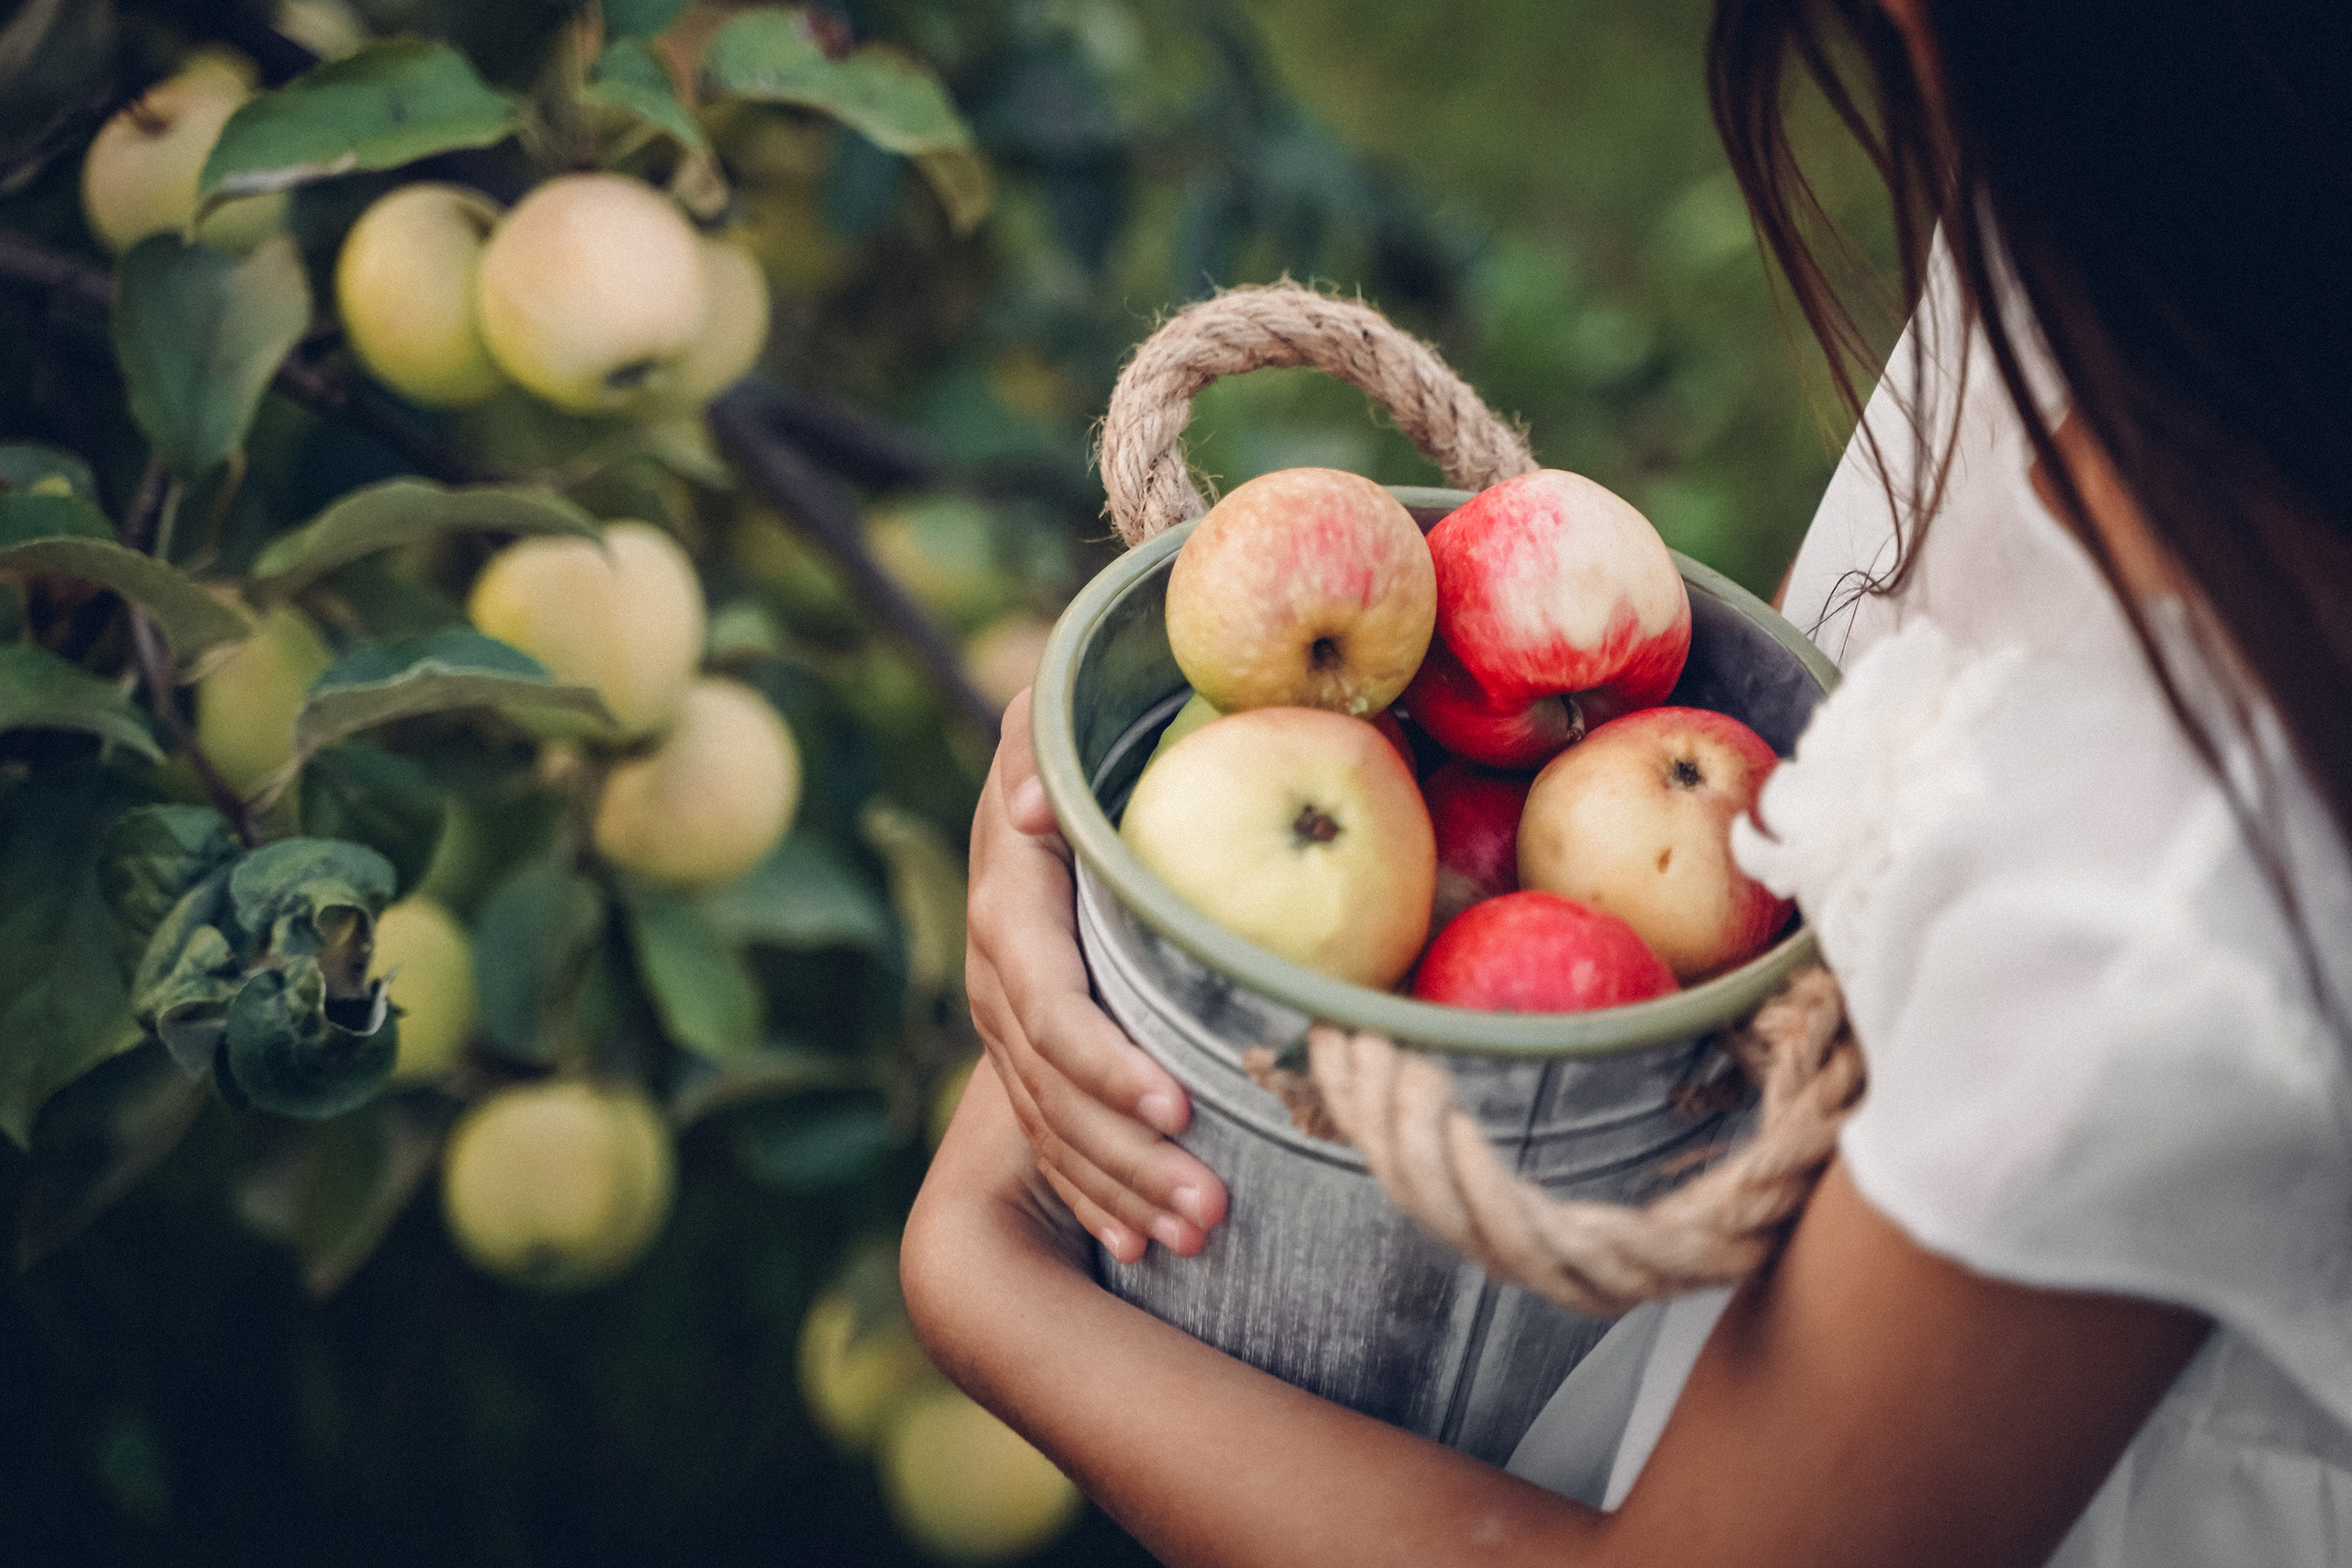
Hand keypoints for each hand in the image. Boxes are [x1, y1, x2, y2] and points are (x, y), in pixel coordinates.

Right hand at [964, 688, 1229, 1262]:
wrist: (1050, 789)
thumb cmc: (1081, 749)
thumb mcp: (1056, 731)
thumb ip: (1039, 751)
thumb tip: (1031, 810)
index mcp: (1010, 910)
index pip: (1049, 1006)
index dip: (1104, 1064)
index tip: (1175, 1107)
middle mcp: (998, 981)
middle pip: (1057, 1090)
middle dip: (1130, 1156)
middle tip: (1211, 1208)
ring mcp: (1008, 1030)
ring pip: (1057, 1128)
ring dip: (1123, 1191)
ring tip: (1199, 1235)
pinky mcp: (1031, 1061)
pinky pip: (1053, 1144)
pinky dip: (1095, 1198)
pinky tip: (1140, 1247)